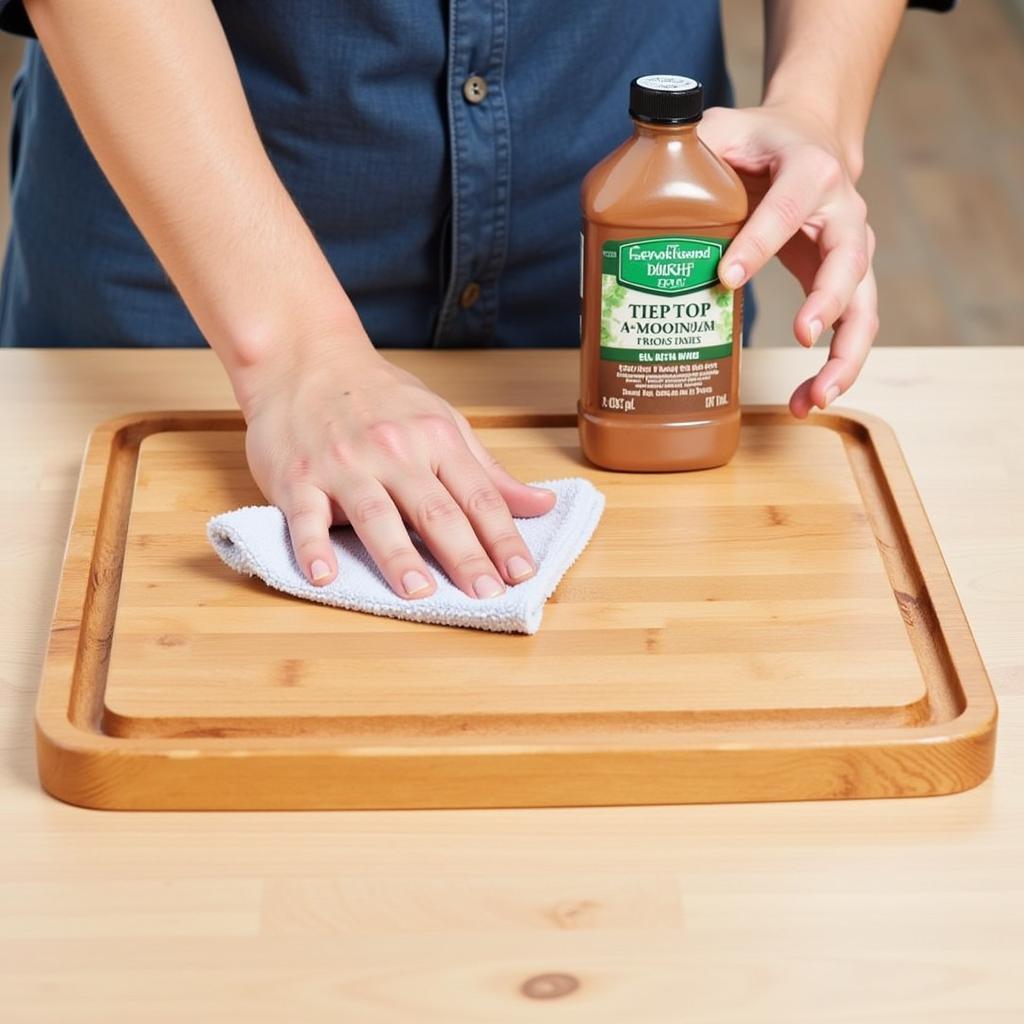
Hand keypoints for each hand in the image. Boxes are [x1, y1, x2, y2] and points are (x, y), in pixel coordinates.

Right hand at [239, 336, 556, 598]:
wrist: (305, 357)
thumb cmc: (380, 395)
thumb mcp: (442, 421)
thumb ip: (488, 471)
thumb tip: (541, 504)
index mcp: (435, 438)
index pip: (478, 495)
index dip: (502, 536)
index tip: (522, 573)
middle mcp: (392, 451)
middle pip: (435, 510)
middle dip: (464, 555)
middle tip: (486, 594)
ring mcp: (343, 464)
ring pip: (376, 515)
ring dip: (398, 556)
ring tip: (420, 593)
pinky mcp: (298, 478)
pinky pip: (306, 517)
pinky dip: (313, 547)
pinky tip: (325, 577)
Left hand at [698, 104, 877, 417]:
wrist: (811, 138)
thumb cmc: (759, 139)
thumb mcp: (723, 128)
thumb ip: (690, 146)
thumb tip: (640, 180)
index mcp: (810, 170)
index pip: (787, 207)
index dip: (758, 242)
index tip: (726, 277)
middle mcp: (844, 212)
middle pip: (849, 262)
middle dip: (827, 303)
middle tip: (801, 338)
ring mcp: (853, 251)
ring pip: (864, 308)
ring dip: (844, 358)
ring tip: (812, 399)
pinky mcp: (847, 283)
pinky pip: (851, 330)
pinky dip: (834, 370)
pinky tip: (805, 403)